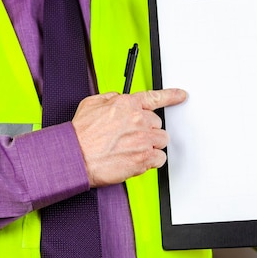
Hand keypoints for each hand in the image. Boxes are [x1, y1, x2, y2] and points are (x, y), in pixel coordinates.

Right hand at [72, 89, 186, 187]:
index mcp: (127, 104)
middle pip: (156, 123)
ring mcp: (143, 138)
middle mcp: (138, 119)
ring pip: (161, 140)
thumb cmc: (80, 135)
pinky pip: (160, 158)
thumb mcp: (91, 104)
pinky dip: (151, 161)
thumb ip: (109, 99)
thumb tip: (118, 99)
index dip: (171, 96)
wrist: (75, 157)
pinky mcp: (144, 157)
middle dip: (147, 130)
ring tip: (132, 150)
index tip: (180, 96)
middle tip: (131, 138)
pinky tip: (136, 160)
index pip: (155, 97)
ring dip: (150, 145)